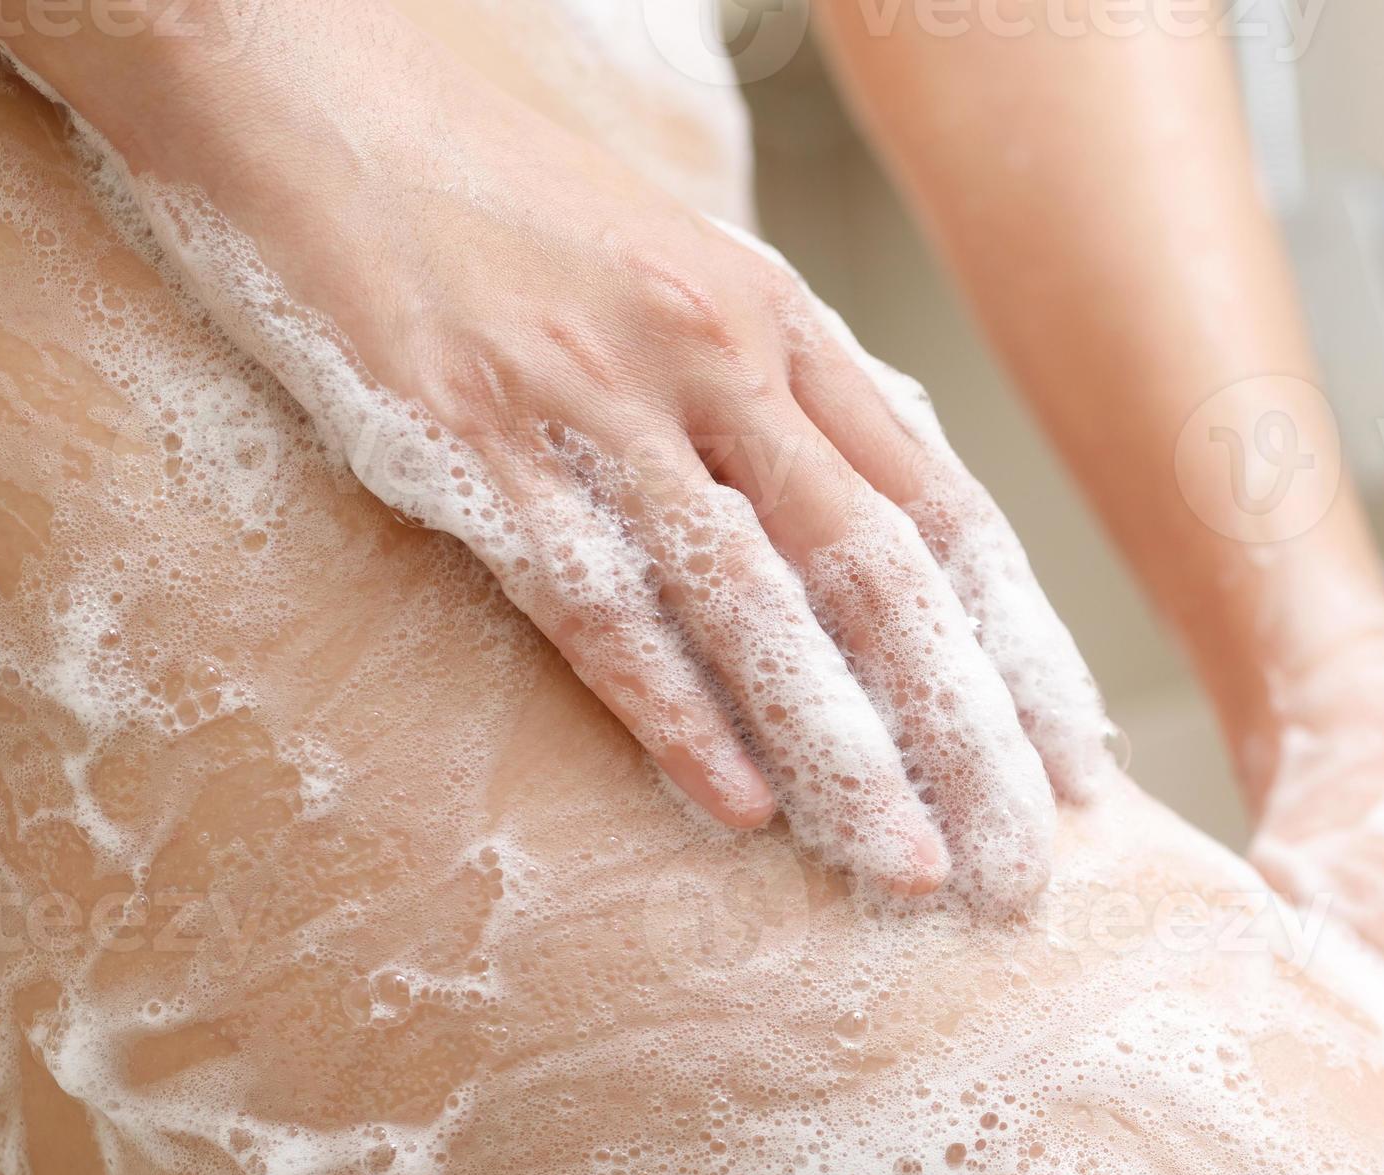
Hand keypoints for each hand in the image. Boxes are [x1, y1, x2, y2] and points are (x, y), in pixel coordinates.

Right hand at [32, 0, 1107, 908]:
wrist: (303, 96)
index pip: (946, 513)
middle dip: (967, 736)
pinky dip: (674, 711)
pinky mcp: (470, 441)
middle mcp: (715, 357)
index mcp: (783, 323)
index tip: (1080, 771)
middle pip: (884, 576)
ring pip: (757, 604)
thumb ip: (794, 398)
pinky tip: (738, 805)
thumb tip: (913, 515)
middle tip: (1022, 864)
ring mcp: (595, 398)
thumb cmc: (508, 208)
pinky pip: (595, 602)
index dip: (1023, 653)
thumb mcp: (688, 279)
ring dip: (846, 753)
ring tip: (909, 869)